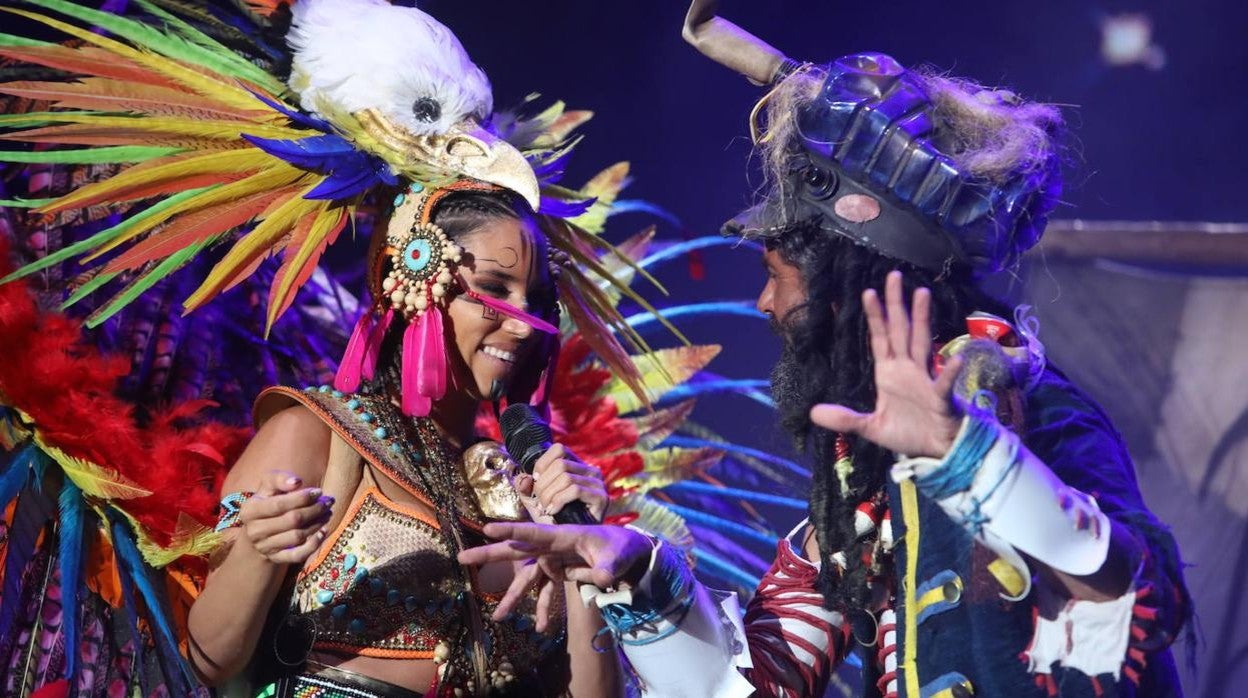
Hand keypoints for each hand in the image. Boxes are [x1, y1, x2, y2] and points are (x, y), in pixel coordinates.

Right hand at [238, 470, 333, 564]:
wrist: (260, 529)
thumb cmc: (268, 501)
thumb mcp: (269, 486)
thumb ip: (280, 479)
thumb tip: (297, 482)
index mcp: (250, 511)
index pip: (279, 505)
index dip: (302, 498)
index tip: (319, 492)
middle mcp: (255, 531)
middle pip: (292, 521)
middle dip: (314, 510)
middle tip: (328, 502)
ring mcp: (265, 547)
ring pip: (297, 537)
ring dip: (317, 524)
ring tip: (327, 513)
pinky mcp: (276, 558)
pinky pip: (298, 555)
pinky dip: (313, 544)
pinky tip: (323, 531)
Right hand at [458, 522, 653, 629]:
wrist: (627, 554)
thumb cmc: (620, 548)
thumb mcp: (617, 556)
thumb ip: (608, 567)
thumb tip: (601, 578)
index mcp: (563, 537)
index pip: (533, 533)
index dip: (510, 531)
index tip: (487, 528)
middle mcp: (552, 549)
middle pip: (516, 551)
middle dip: (489, 555)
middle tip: (461, 557)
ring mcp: (554, 562)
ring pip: (526, 580)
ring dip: (512, 598)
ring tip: (498, 617)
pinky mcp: (560, 575)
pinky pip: (546, 593)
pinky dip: (543, 610)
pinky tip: (540, 627)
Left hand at [514, 444, 607, 521]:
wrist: (570, 546)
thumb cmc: (554, 520)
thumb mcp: (535, 501)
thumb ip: (526, 488)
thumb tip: (524, 478)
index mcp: (576, 466)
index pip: (559, 449)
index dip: (542, 463)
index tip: (535, 481)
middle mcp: (590, 471)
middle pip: (560, 464)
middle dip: (542, 485)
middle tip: (539, 502)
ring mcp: (598, 484)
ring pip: (566, 477)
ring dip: (549, 494)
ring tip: (545, 509)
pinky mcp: (601, 498)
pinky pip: (575, 490)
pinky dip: (559, 500)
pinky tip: (553, 511)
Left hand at [810, 271, 962, 458]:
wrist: (936, 452)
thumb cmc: (908, 434)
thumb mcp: (870, 427)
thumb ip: (844, 419)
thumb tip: (813, 413)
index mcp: (890, 374)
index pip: (880, 338)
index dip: (875, 316)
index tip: (868, 292)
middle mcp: (908, 370)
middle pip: (901, 330)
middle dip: (896, 304)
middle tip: (894, 276)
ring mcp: (925, 380)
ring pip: (922, 343)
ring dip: (921, 320)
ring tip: (921, 294)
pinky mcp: (941, 398)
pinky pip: (943, 384)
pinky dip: (949, 372)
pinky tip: (953, 359)